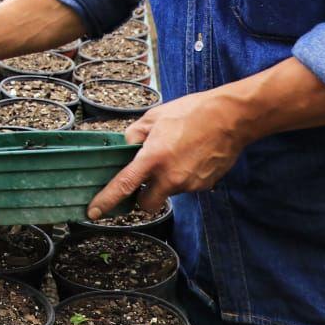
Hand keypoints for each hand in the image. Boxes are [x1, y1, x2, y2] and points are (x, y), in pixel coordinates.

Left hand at [86, 89, 251, 218]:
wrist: (231, 118)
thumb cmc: (192, 112)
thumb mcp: (154, 116)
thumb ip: (134, 134)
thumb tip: (126, 148)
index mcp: (153, 157)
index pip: (124, 185)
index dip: (106, 201)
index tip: (92, 212)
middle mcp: (170, 176)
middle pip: (146, 204)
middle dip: (141, 198)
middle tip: (145, 179)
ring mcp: (189, 184)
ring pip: (168, 193)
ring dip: (165, 182)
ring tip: (176, 155)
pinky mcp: (204, 186)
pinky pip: (186, 186)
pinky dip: (183, 176)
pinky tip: (191, 157)